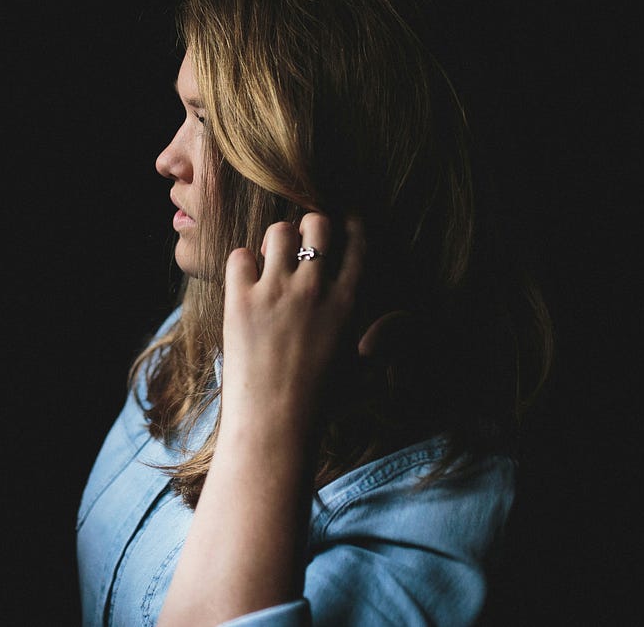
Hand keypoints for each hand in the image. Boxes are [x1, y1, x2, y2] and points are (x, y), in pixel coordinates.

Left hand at [220, 213, 365, 427]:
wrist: (275, 425)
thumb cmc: (321, 402)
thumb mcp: (362, 369)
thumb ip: (384, 340)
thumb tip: (402, 322)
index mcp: (348, 303)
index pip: (356, 242)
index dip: (350, 223)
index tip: (342, 219)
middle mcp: (315, 289)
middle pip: (317, 224)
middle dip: (310, 227)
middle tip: (300, 243)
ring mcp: (276, 292)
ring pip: (279, 231)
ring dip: (275, 241)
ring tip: (271, 260)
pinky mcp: (241, 301)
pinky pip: (240, 255)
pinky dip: (243, 263)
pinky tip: (246, 281)